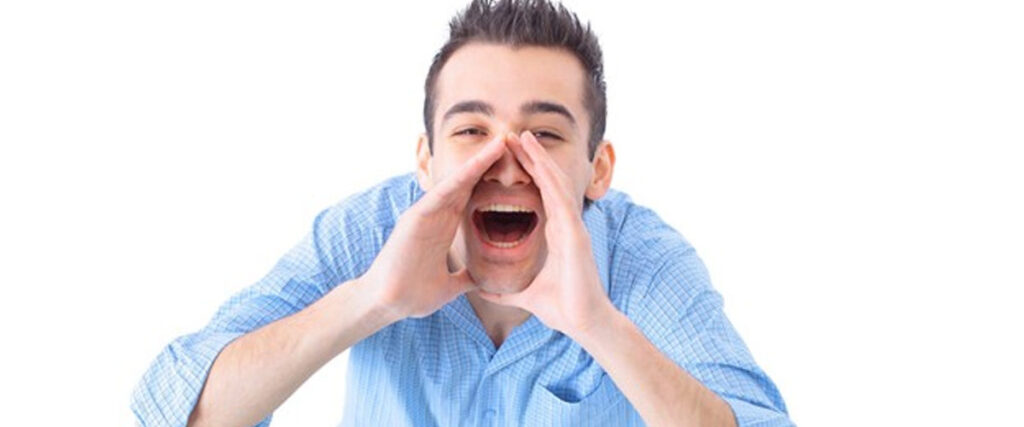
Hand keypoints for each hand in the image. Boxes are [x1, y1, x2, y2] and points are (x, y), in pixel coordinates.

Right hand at [360, 136, 506, 319]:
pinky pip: (439, 195)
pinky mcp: (414, 219)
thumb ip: (464, 278)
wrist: (389, 305)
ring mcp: (425, 214)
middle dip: (488, 162)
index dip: (491, 180)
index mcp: (444, 228)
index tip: (515, 168)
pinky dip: (457, 180)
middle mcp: (435, 216)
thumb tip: (481, 281)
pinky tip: (474, 167)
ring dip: (477, 163)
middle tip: (511, 139)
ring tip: (500, 144)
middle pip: (467, 182)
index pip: (472, 197)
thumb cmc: (413, 294)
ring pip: (456, 182)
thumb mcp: (449, 286)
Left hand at [477, 131, 615, 336]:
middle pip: (548, 183)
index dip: (528, 174)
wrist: (582, 323)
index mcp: (556, 235)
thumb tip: (485, 291)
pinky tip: (538, 162)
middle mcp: (566, 226)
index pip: (540, 195)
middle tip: (514, 135)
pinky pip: (560, 199)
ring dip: (540, 159)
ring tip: (524, 137)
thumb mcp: (525, 296)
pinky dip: (549, 178)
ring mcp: (572, 227)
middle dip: (532, 158)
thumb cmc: (561, 309)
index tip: (512, 156)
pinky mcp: (575, 234)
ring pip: (555, 184)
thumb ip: (506, 291)